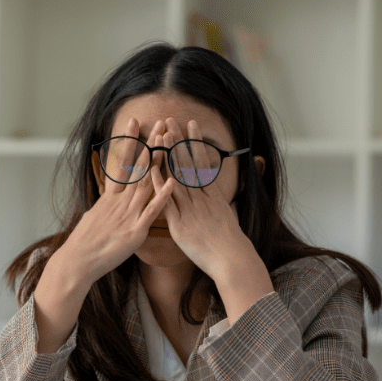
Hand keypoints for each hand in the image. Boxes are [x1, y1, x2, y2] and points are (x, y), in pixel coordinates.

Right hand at [33, 118, 175, 352]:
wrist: (77, 262)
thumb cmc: (85, 244)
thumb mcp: (94, 218)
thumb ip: (106, 206)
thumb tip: (108, 197)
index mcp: (110, 198)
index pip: (121, 163)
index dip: (129, 142)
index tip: (135, 123)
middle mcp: (119, 202)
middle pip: (137, 167)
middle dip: (150, 144)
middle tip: (161, 123)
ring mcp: (127, 214)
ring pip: (146, 183)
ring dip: (159, 161)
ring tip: (170, 142)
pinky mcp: (134, 231)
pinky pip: (152, 211)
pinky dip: (163, 196)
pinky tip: (174, 182)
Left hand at [150, 118, 272, 321]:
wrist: (231, 260)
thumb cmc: (230, 243)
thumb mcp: (226, 216)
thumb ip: (217, 203)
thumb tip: (214, 194)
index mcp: (213, 194)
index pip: (202, 162)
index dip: (194, 143)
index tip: (189, 125)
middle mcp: (202, 198)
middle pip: (188, 163)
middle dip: (178, 141)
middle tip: (170, 120)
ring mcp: (190, 209)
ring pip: (177, 176)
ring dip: (168, 155)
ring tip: (160, 135)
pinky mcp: (180, 223)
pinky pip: (167, 201)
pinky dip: (159, 185)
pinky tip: (150, 170)